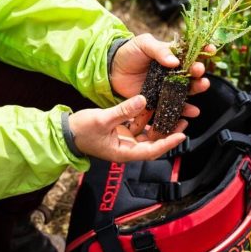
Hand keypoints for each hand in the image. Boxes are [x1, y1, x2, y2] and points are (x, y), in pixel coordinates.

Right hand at [69, 95, 187, 162]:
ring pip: (148, 135)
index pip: (151, 150)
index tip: (181, 135)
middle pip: (153, 143)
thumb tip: (143, 99)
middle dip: (169, 134)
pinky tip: (156, 107)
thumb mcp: (102, 119)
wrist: (66, 132)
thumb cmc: (82, 130)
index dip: (167, 143)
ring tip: (175, 113)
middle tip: (184, 121)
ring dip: (160, 125)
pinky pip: (139, 127)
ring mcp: (125, 141)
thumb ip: (123, 111)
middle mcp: (127, 149)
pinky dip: (148, 119)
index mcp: (124, 152)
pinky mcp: (122, 132)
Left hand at [110, 34, 212, 134]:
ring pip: (187, 90)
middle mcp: (173, 72)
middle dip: (199, 72)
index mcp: (172, 55)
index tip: (211, 49)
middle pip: (192, 73)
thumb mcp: (144, 44)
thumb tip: (174, 61)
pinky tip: (192, 111)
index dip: (203, 50)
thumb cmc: (129, 53)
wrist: (112, 71)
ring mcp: (168, 87)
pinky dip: (184, 110)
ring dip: (197, 89)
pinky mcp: (160, 101)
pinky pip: (174, 106)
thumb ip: (159, 50)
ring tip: (202, 86)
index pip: (191, 52)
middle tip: (200, 71)